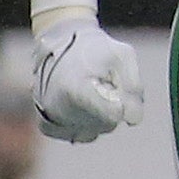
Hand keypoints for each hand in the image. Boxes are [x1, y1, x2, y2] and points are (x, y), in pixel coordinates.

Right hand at [32, 18, 140, 145]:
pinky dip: (84, 124)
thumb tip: (133, 121)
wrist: (60, 43)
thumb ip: (133, 88)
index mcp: (76, 89)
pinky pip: (77, 135)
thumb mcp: (123, 56)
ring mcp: (51, 119)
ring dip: (99, 117)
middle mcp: (58, 108)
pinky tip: (83, 104)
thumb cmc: (96, 49)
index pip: (111, 116)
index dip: (122, 104)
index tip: (116, 88)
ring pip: (92, 133)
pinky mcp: (46, 125)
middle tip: (102, 82)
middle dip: (113, 107)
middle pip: (106, 125)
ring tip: (90, 91)